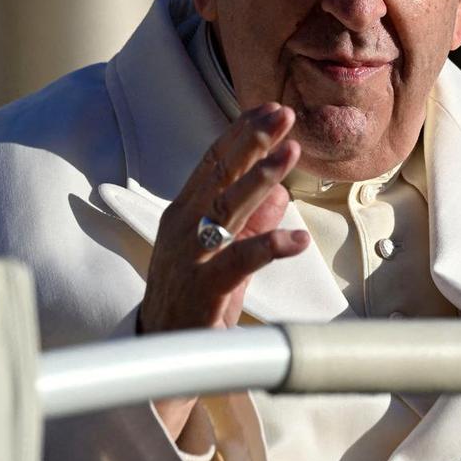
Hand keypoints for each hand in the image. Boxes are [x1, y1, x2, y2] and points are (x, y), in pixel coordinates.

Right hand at [138, 102, 310, 438]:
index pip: (213, 162)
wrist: (161, 351)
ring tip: (290, 153)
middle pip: (219, 175)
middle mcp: (184, 226)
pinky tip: (299, 238)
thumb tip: (281, 193)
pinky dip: (270, 246)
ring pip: (227, 208)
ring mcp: (192, 255)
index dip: (241, 133)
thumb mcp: (224, 250)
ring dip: (261, 177)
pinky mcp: (204, 287)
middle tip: (282, 116)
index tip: (269, 109)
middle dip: (252, 142)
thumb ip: (251, 221)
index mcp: (184, 212)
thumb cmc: (194, 296)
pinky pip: (239, 261)